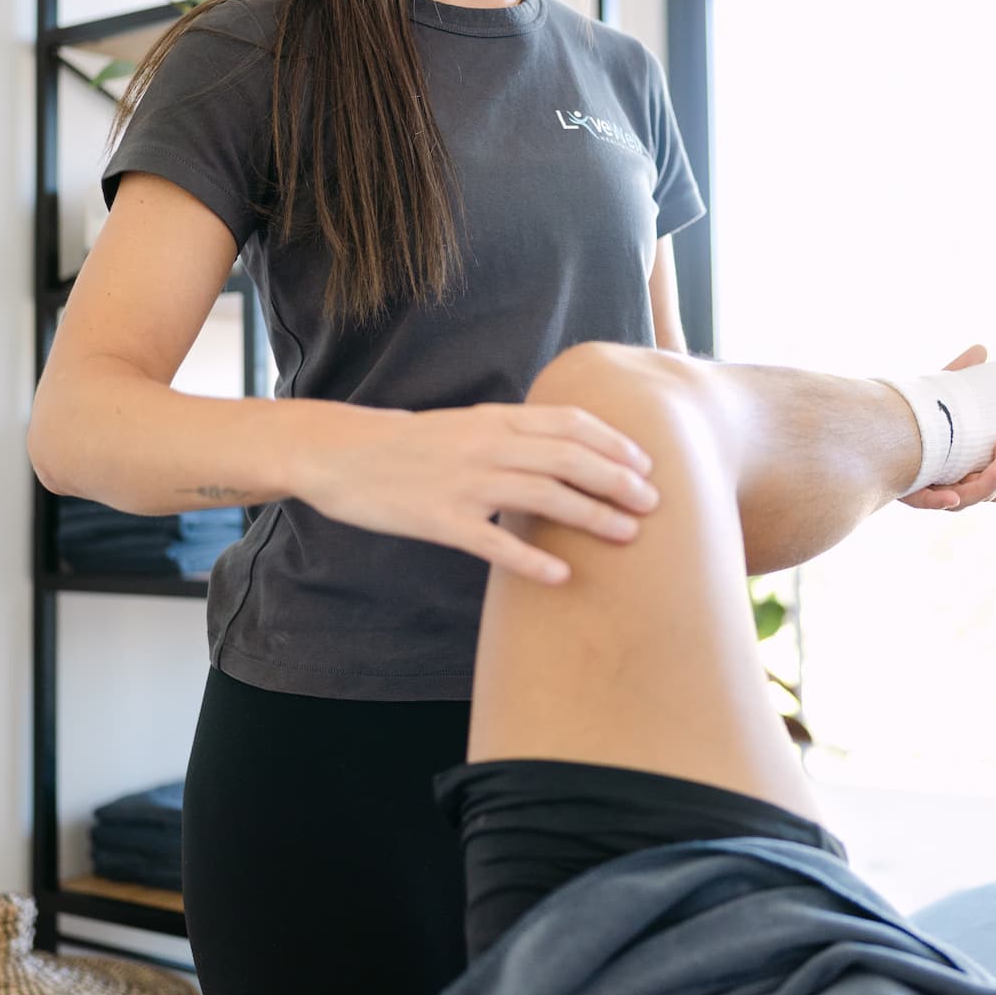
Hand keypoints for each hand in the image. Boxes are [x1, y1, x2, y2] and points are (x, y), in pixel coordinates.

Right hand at [294, 403, 660, 583]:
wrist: (343, 454)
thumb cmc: (411, 444)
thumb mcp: (466, 424)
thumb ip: (512, 434)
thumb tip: (566, 451)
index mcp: (494, 419)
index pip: (568, 422)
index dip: (613, 442)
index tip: (645, 464)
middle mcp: (486, 445)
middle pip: (568, 458)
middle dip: (618, 480)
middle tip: (653, 503)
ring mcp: (464, 483)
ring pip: (544, 496)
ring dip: (592, 516)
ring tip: (627, 534)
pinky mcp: (440, 520)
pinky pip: (494, 542)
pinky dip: (532, 559)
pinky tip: (561, 576)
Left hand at [896, 342, 995, 510]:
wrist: (870, 426)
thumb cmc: (911, 414)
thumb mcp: (938, 397)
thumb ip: (958, 378)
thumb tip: (980, 349)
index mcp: (968, 465)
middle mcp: (954, 482)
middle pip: (989, 488)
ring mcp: (932, 490)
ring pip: (966, 499)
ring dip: (985, 486)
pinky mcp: (907, 491)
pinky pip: (925, 502)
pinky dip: (939, 501)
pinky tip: (950, 495)